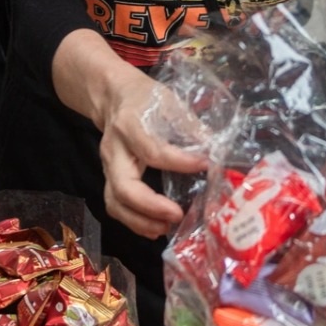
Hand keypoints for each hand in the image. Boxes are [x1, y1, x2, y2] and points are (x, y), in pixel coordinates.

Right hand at [99, 77, 210, 238]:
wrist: (113, 97)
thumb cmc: (146, 98)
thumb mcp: (169, 100)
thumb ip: (190, 124)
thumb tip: (216, 151)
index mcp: (130, 125)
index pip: (152, 150)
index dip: (179, 162)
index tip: (205, 166)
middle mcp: (114, 150)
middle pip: (124, 186)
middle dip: (151, 206)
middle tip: (178, 214)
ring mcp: (108, 168)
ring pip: (115, 202)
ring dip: (141, 221)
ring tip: (167, 227)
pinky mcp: (109, 180)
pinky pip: (116, 206)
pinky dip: (134, 222)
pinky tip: (155, 227)